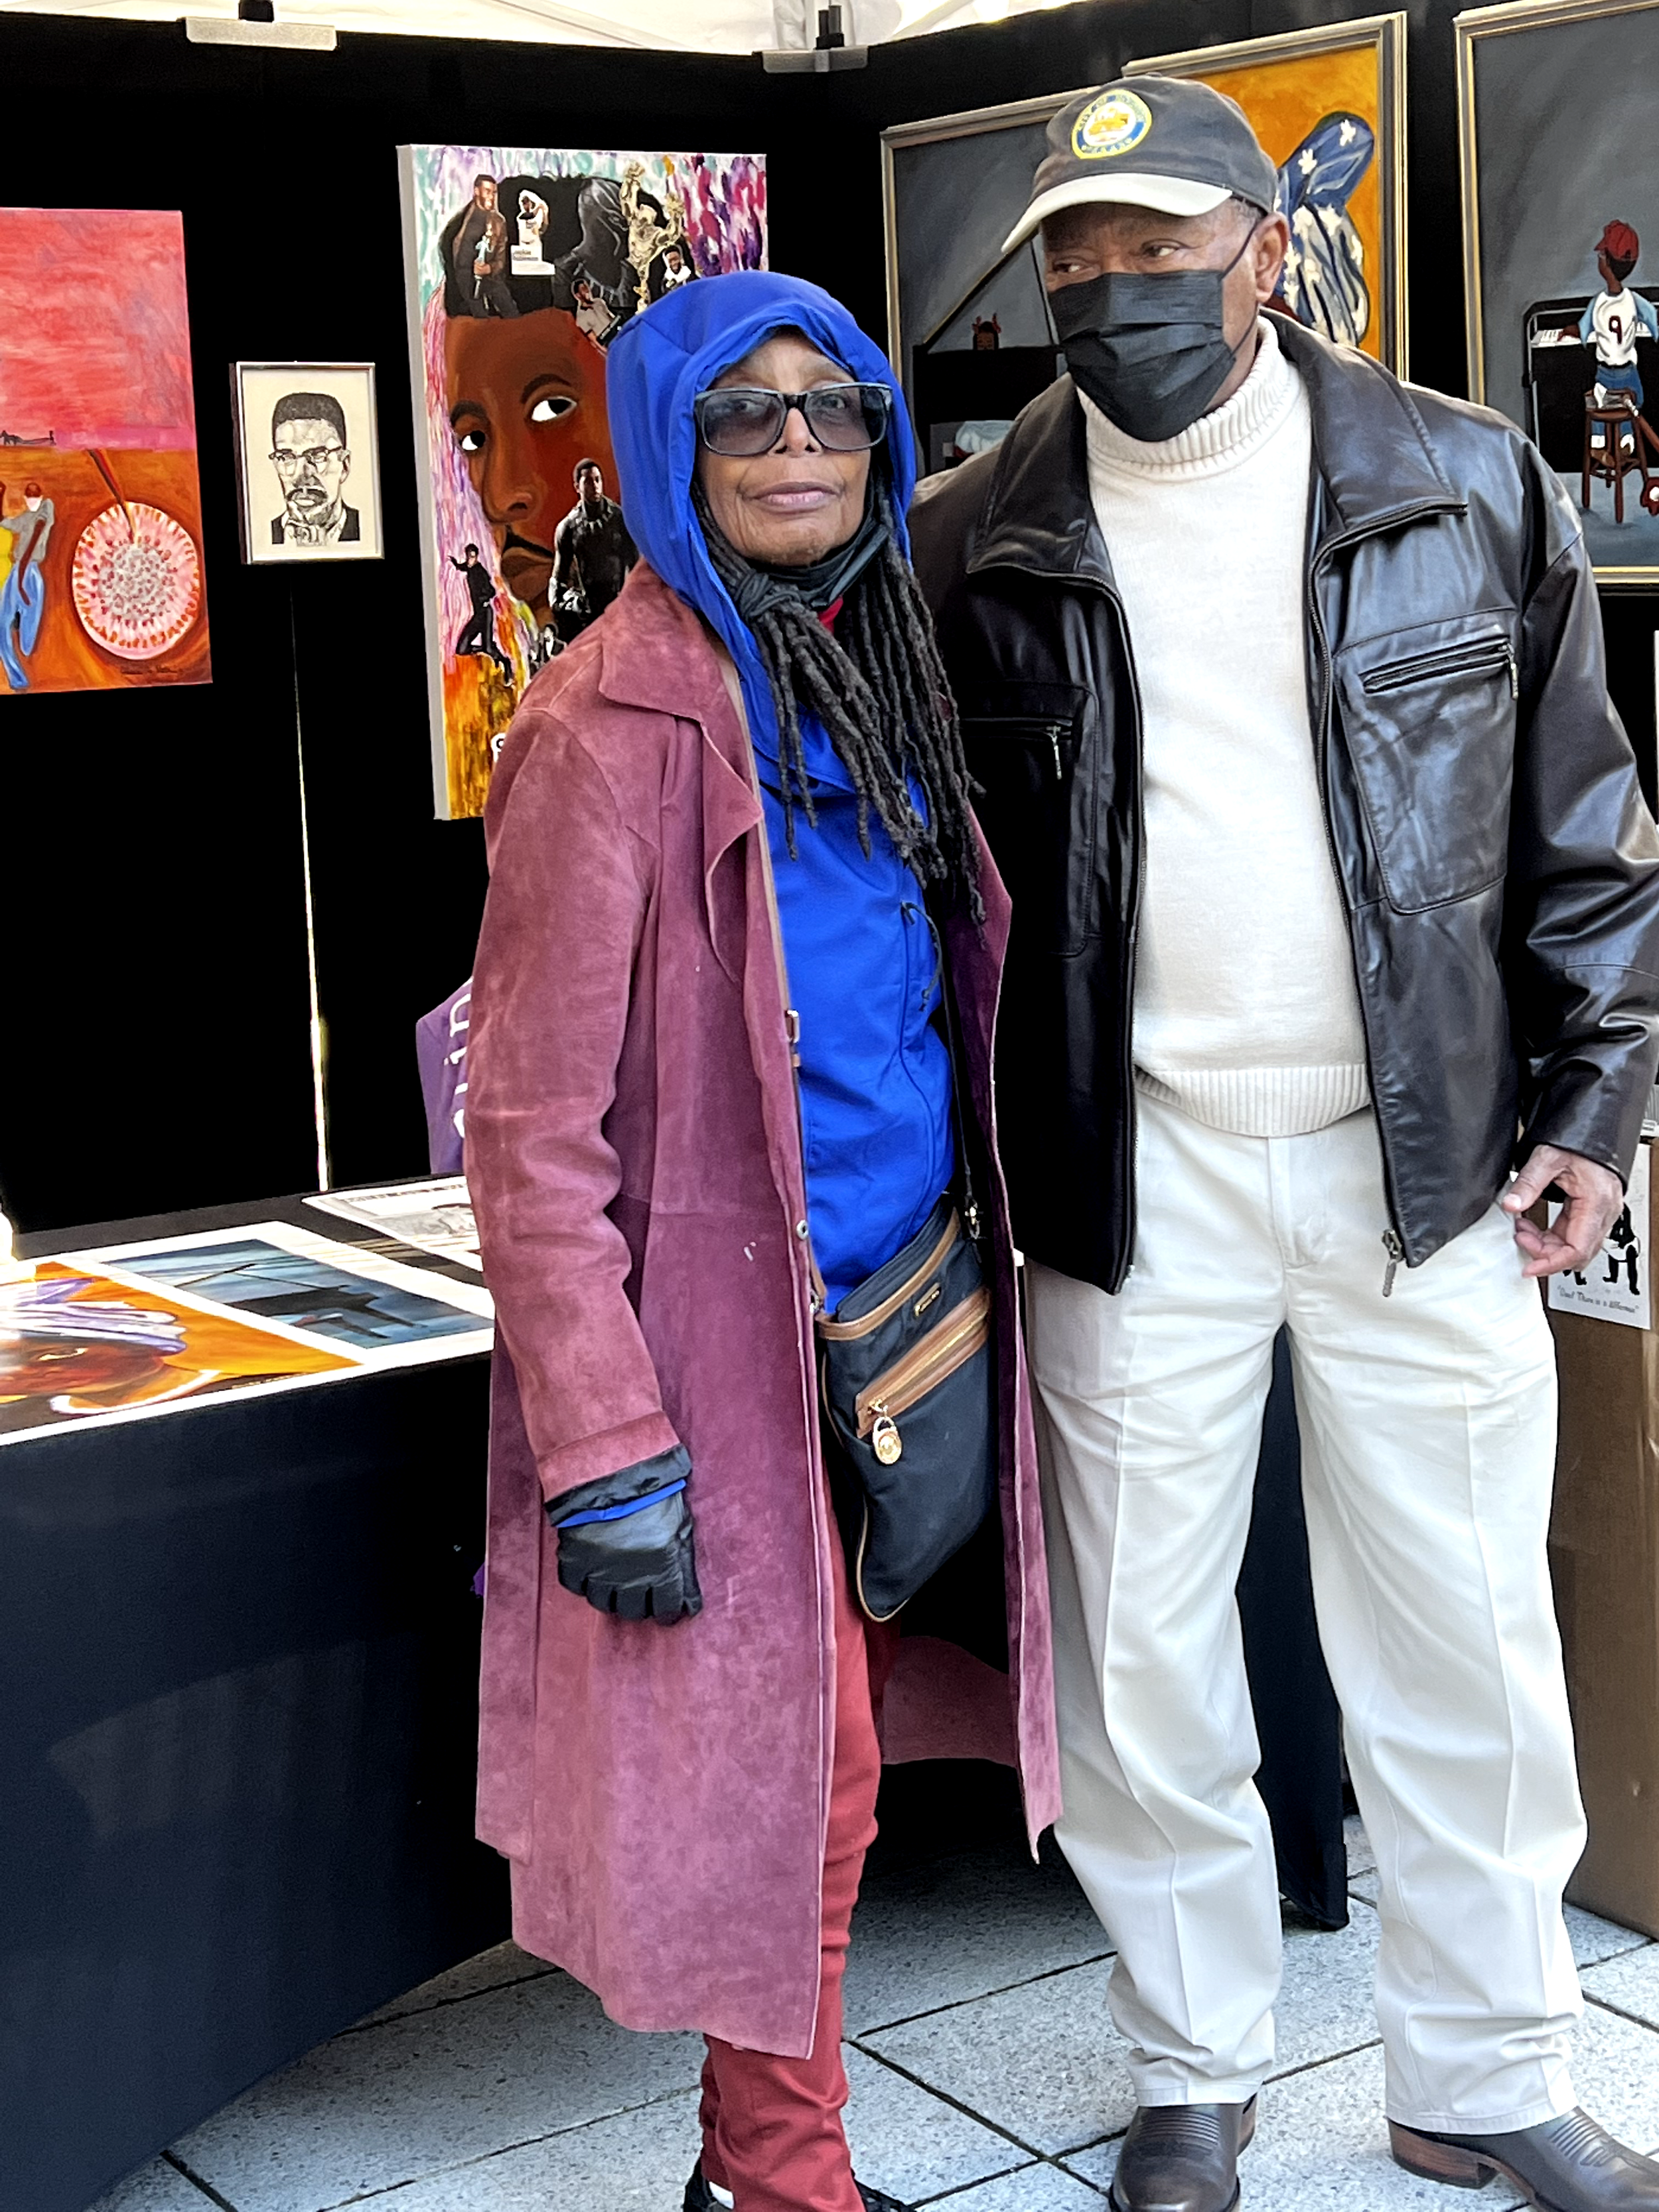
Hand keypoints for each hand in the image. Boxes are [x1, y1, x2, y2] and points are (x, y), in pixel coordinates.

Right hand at [546, 1447, 701, 1624]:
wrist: (614, 1467)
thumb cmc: (656, 1495)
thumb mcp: (681, 1527)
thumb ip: (684, 1566)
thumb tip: (691, 1604)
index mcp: (662, 1570)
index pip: (668, 1610)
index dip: (669, 1611)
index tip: (667, 1608)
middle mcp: (630, 1578)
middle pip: (633, 1610)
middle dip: (639, 1603)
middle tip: (640, 1590)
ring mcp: (600, 1571)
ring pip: (602, 1603)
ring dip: (610, 1595)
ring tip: (615, 1579)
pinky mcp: (574, 1559)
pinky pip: (574, 1585)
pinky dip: (582, 1580)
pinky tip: (591, 1568)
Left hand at [1502, 1144, 1624, 1278]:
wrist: (1592, 1133)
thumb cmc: (1577, 1143)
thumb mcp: (1547, 1158)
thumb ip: (1528, 1183)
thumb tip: (1511, 1204)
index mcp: (1596, 1203)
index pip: (1577, 1250)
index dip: (1551, 1263)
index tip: (1530, 1268)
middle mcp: (1603, 1213)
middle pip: (1576, 1253)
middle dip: (1544, 1253)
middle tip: (1520, 1237)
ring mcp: (1600, 1215)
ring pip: (1574, 1247)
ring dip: (1546, 1245)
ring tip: (1523, 1229)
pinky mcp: (1592, 1213)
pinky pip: (1573, 1236)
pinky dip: (1552, 1237)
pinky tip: (1533, 1227)